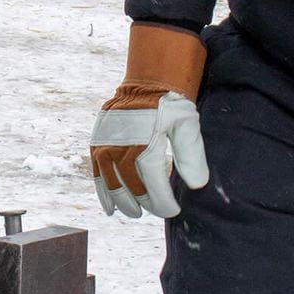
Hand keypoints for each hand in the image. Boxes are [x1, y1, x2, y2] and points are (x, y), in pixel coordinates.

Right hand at [89, 24, 209, 219]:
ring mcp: (105, 144)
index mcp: (144, 143)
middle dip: (144, 204)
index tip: (173, 210)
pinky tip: (109, 207)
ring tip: (133, 213)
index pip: (153, 184)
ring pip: (110, 183)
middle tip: (155, 212)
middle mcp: (120, 146)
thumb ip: (192, 156)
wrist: (146, 80)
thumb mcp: (188, 125)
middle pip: (131, 187)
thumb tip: (197, 185)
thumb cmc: (171, 103)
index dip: (163, 202)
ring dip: (121, 202)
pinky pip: (96, 172)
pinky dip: (102, 191)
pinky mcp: (97, 142)